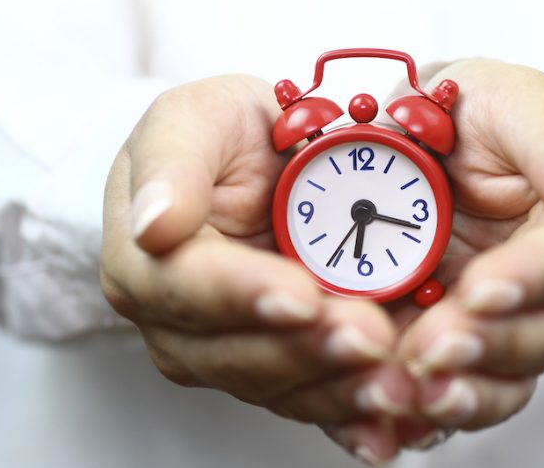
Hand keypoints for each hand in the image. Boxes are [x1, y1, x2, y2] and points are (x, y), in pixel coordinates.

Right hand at [99, 75, 416, 458]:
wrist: (254, 164)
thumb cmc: (218, 135)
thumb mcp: (191, 117)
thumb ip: (169, 163)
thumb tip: (154, 224)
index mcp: (148, 264)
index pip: (188, 288)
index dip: (246, 296)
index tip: (302, 297)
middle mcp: (181, 324)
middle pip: (239, 353)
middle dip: (308, 352)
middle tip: (370, 340)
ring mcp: (230, 353)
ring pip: (281, 387)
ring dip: (340, 391)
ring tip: (395, 385)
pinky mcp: (280, 368)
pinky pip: (313, 400)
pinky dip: (354, 416)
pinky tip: (391, 426)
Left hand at [391, 60, 543, 435]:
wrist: (447, 140)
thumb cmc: (492, 112)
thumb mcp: (521, 101)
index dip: (531, 280)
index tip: (482, 290)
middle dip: (487, 345)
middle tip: (431, 348)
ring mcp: (525, 325)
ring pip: (507, 376)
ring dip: (460, 391)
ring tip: (411, 394)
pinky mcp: (477, 346)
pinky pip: (463, 388)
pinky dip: (429, 411)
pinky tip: (395, 422)